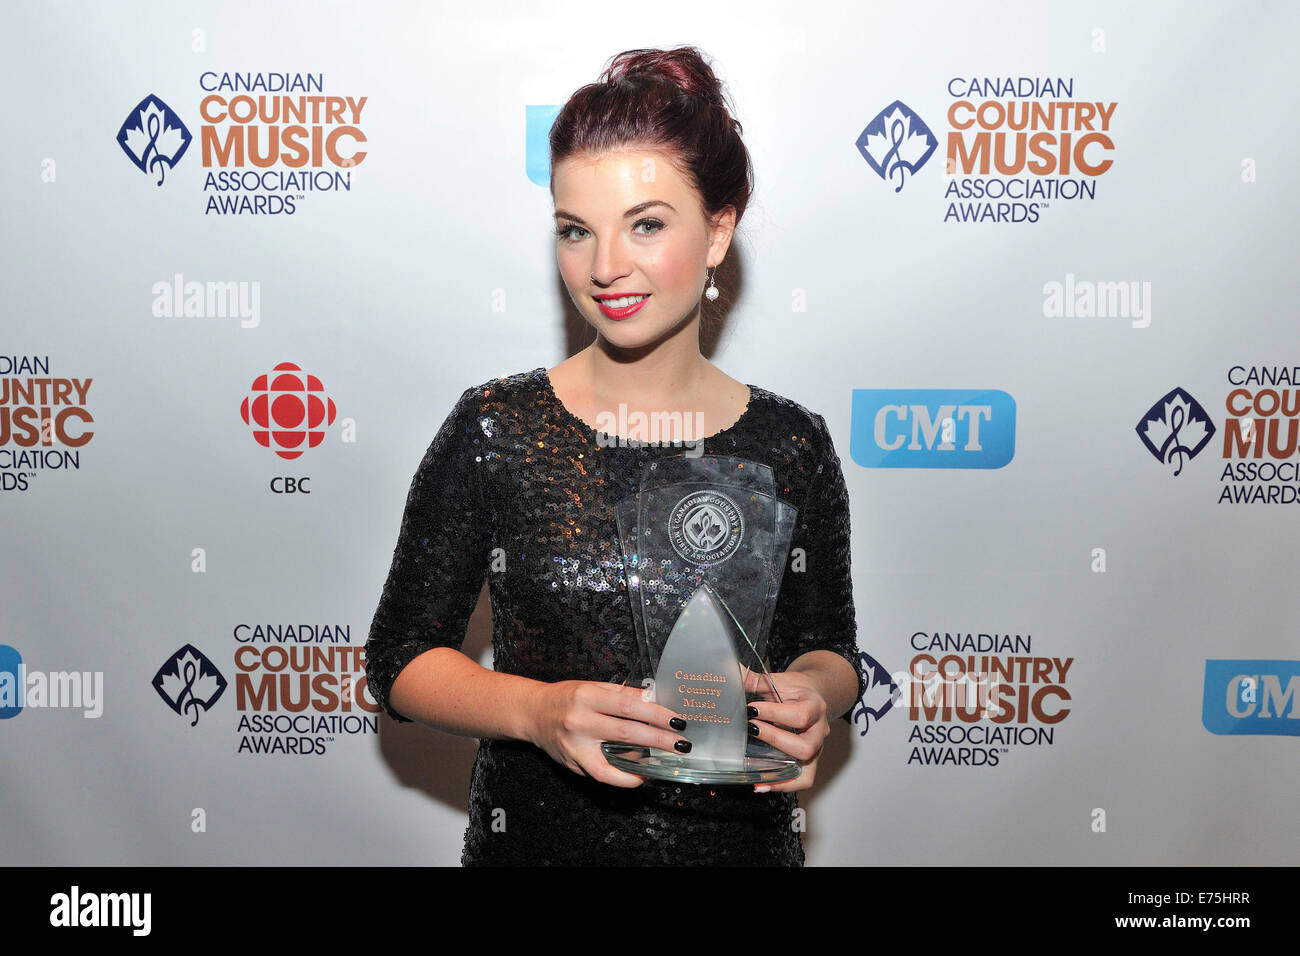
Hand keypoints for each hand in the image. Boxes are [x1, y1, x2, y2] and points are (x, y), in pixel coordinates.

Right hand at [525, 680, 691, 787]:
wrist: (533, 713)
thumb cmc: (567, 697)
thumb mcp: (594, 687)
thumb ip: (623, 695)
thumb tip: (654, 701)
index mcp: (588, 696)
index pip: (630, 706)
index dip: (656, 715)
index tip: (677, 721)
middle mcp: (580, 721)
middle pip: (627, 733)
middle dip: (658, 740)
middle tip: (681, 744)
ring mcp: (575, 745)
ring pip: (613, 761)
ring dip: (642, 765)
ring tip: (662, 763)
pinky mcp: (572, 763)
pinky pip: (602, 775)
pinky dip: (622, 778)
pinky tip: (638, 776)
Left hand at [744, 669, 830, 792]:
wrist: (812, 694)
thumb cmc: (795, 689)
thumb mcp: (778, 680)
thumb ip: (755, 680)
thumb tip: (732, 674)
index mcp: (815, 706)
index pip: (800, 715)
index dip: (774, 713)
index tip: (752, 709)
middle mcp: (820, 731)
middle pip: (805, 746)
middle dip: (775, 740)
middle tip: (752, 730)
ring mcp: (816, 748)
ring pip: (806, 768)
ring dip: (778, 767)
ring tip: (755, 766)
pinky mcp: (809, 761)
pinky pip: (803, 780)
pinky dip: (784, 785)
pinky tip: (761, 784)